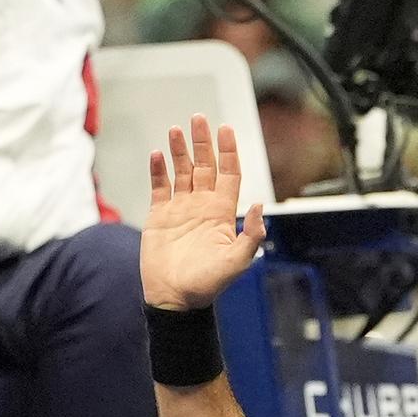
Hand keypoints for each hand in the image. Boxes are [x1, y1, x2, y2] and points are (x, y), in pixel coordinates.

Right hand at [141, 115, 265, 310]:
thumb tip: (260, 206)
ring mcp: (180, 209)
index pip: (228, 174)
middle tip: (199, 118)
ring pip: (181, 172)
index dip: (228, 152)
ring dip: (180, 151)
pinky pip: (158, 187)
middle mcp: (202, 206)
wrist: (175, 297)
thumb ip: (251, 234)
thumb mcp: (237, 261)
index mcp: (222, 212)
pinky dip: (158, 170)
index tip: (226, 129)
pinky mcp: (159, 216)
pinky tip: (158, 154)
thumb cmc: (207, 284)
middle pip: (204, 166)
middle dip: (203, 143)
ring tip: (177, 129)